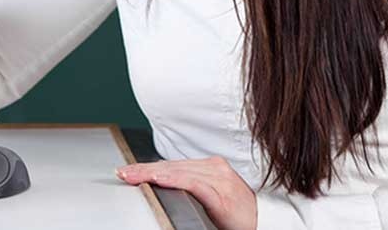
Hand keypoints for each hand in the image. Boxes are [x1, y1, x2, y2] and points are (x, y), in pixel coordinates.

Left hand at [116, 156, 256, 229]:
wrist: (265, 223)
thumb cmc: (237, 213)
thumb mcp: (210, 196)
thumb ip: (190, 187)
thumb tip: (162, 185)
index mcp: (211, 167)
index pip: (172, 165)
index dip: (148, 168)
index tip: (127, 171)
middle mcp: (215, 168)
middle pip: (171, 167)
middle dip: (145, 170)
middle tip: (123, 174)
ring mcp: (220, 179)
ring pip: (179, 172)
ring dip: (153, 174)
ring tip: (134, 176)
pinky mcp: (222, 194)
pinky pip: (194, 184)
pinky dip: (175, 181)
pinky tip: (160, 180)